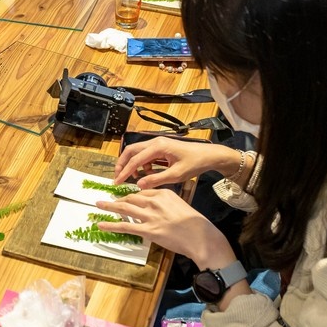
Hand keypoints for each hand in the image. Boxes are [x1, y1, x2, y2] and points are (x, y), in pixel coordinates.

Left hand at [96, 189, 236, 267]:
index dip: (132, 195)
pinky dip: (111, 225)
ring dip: (109, 206)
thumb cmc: (195, 223)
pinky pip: (125, 226)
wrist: (200, 236)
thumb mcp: (180, 206)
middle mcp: (154, 201)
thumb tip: (157, 209)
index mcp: (163, 193)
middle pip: (132, 197)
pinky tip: (101, 224)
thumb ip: (166, 204)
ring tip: (99, 205)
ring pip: (124, 208)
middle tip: (109, 201)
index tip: (125, 197)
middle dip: (119, 199)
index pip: (143, 192)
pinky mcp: (148, 230)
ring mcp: (150, 216)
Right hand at [114, 137, 237, 186]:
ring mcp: (158, 143)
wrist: (208, 155)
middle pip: (131, 151)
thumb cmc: (194, 164)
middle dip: (122, 164)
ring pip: (137, 152)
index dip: (125, 171)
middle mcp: (155, 142)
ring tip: (133, 178)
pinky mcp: (161, 147)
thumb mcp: (176, 175)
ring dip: (132, 164)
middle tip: (118, 178)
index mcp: (158, 147)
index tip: (117, 182)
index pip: (135, 159)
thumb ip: (156, 179)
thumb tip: (139, 185)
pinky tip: (147, 174)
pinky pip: (145, 154)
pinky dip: (142, 164)